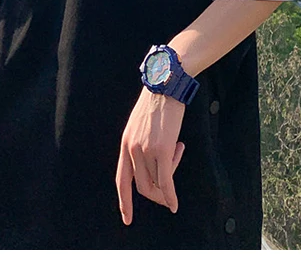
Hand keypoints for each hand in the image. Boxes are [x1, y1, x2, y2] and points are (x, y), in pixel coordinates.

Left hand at [116, 87, 185, 224]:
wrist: (166, 84)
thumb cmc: (158, 100)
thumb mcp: (141, 123)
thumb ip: (141, 142)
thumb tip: (152, 160)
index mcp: (125, 143)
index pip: (121, 179)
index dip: (124, 201)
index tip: (127, 217)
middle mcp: (132, 149)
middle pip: (142, 187)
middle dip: (157, 194)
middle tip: (169, 189)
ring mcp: (147, 150)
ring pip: (157, 184)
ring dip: (169, 184)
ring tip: (179, 155)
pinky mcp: (163, 150)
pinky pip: (167, 181)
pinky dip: (171, 196)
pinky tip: (175, 204)